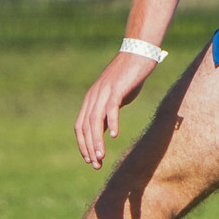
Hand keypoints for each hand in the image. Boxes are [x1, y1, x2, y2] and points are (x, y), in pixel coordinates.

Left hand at [75, 51, 158, 168]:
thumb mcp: (116, 98)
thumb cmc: (129, 77)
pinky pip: (111, 108)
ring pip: (95, 121)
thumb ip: (108, 112)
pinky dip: (111, 122)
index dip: (83, 144)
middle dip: (88, 147)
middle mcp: (93, 97)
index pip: (80, 126)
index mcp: (91, 100)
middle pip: (85, 127)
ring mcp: (103, 92)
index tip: (90, 160)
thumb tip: (106, 130)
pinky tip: (115, 135)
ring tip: (101, 156)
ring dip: (97, 140)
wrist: (138, 54)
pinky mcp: (116, 89)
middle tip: (95, 164)